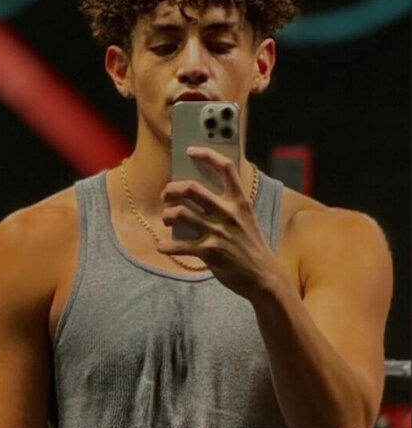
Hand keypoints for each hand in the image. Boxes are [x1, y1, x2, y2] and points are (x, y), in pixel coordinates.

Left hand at [157, 146, 282, 300]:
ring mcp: (218, 232)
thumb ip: (228, 206)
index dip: (206, 155)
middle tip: (166, 196)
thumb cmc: (252, 246)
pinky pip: (177, 245)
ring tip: (167, 219)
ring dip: (167, 215)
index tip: (190, 151)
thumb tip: (197, 195)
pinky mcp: (209, 252)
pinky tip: (162, 246)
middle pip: (191, 188)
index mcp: (240, 201)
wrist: (264, 277)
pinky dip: (165, 246)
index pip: (225, 168)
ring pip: (179, 213)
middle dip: (171, 189)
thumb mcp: (247, 219)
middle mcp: (228, 213)